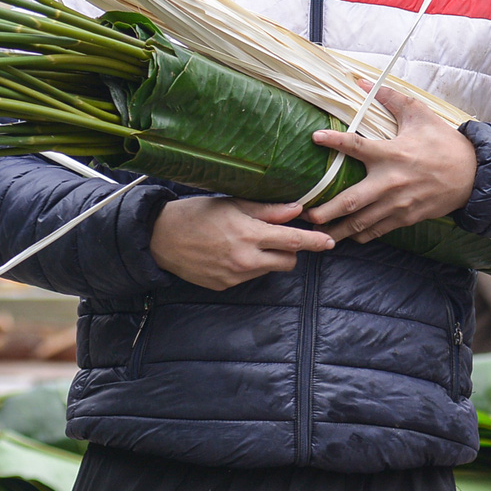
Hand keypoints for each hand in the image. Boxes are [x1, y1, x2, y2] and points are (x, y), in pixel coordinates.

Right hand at [150, 197, 333, 290]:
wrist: (160, 238)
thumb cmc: (196, 214)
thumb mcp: (232, 204)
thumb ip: (267, 210)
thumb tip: (297, 210)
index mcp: (248, 234)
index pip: (292, 240)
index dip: (314, 241)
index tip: (330, 241)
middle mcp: (244, 259)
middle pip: (288, 260)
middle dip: (290, 249)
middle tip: (277, 235)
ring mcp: (235, 276)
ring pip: (270, 269)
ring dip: (269, 257)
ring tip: (248, 241)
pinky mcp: (225, 286)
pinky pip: (250, 276)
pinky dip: (249, 265)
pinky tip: (230, 253)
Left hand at [307, 85, 477, 242]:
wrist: (473, 174)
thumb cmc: (444, 143)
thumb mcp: (419, 114)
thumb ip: (390, 98)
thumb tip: (362, 82)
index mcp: (392, 153)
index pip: (357, 146)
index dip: (335, 141)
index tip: (315, 138)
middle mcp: (391, 181)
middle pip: (351, 200)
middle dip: (326, 210)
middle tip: (306, 214)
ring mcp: (398, 204)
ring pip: (361, 222)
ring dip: (338, 229)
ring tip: (318, 233)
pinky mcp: (406, 217)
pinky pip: (378, 230)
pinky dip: (361, 235)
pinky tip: (347, 236)